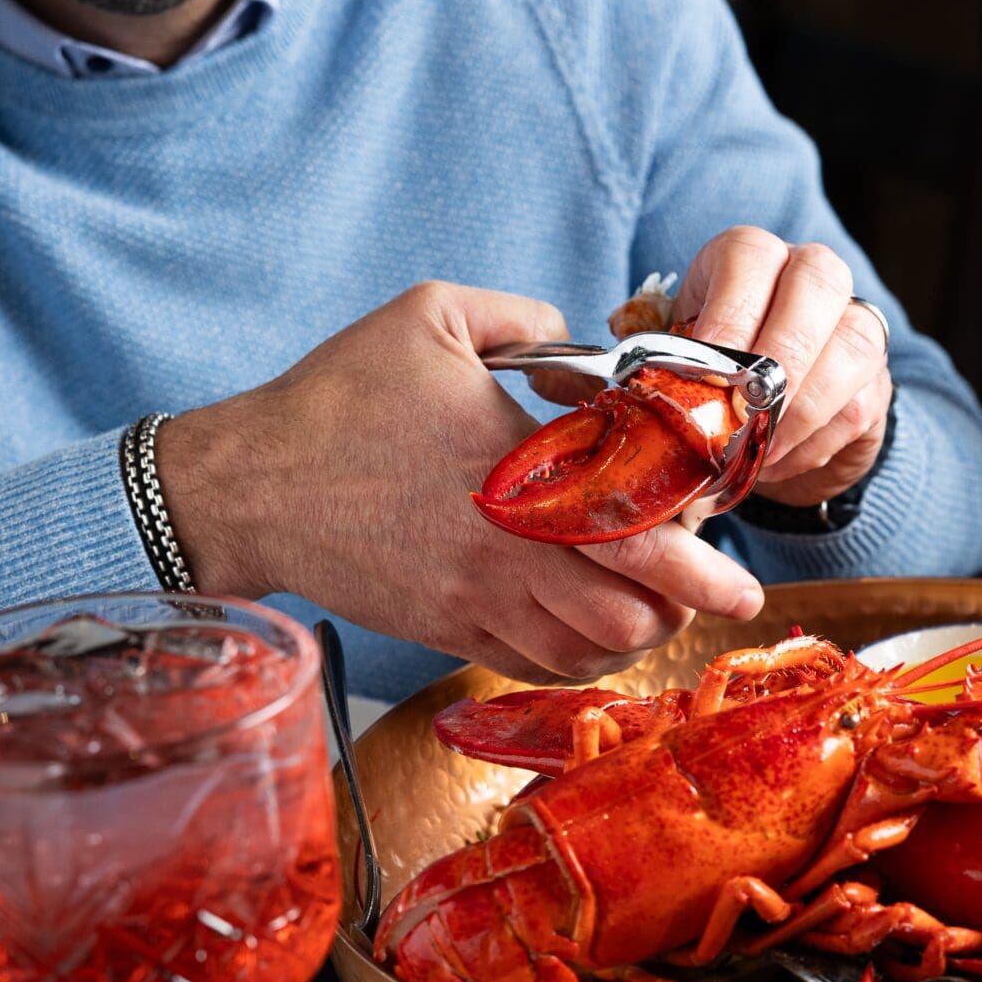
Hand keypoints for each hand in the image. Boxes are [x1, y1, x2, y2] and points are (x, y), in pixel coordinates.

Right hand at [159, 282, 765, 684]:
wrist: (247, 485)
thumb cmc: (338, 398)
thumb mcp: (432, 316)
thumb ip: (528, 318)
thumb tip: (589, 347)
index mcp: (513, 470)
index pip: (632, 534)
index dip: (696, 564)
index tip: (734, 575)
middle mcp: (503, 550)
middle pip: (626, 615)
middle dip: (680, 607)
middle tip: (703, 587)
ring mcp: (475, 600)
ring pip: (588, 652)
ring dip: (635, 635)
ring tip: (654, 603)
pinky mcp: (449, 630)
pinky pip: (537, 665)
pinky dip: (581, 655)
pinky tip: (594, 624)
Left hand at [671, 226, 891, 505]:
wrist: (771, 417)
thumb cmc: (712, 376)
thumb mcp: (672, 355)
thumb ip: (644, 354)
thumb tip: (594, 370)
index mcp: (749, 258)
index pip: (751, 257)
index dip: (732, 312)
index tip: (708, 371)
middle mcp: (810, 275)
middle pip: (818, 284)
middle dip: (777, 359)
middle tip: (740, 415)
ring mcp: (854, 327)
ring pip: (849, 351)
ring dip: (797, 413)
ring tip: (753, 452)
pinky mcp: (875, 384)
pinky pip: (853, 411)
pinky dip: (809, 447)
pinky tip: (772, 463)